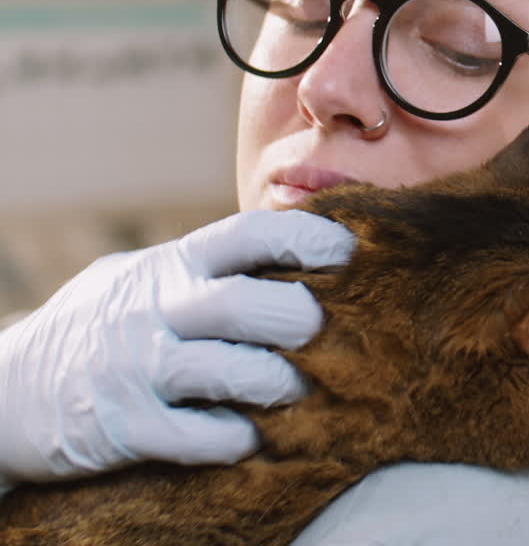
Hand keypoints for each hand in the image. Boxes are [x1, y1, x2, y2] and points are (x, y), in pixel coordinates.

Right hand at [0, 210, 354, 494]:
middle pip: (247, 304)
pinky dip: (238, 439)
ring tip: (296, 389)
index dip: (304, 237)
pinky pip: (202, 437)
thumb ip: (204, 267)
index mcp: (168, 268)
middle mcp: (154, 312)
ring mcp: (138, 370)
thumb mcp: (141, 279)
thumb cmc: (98, 328)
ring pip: (234, 372)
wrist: (3, 393)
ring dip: (280, 383)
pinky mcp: (126, 428)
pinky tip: (249, 436)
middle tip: (320, 332)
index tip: (348, 251)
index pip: (245, 235)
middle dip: (299, 318)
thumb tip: (289, 248)